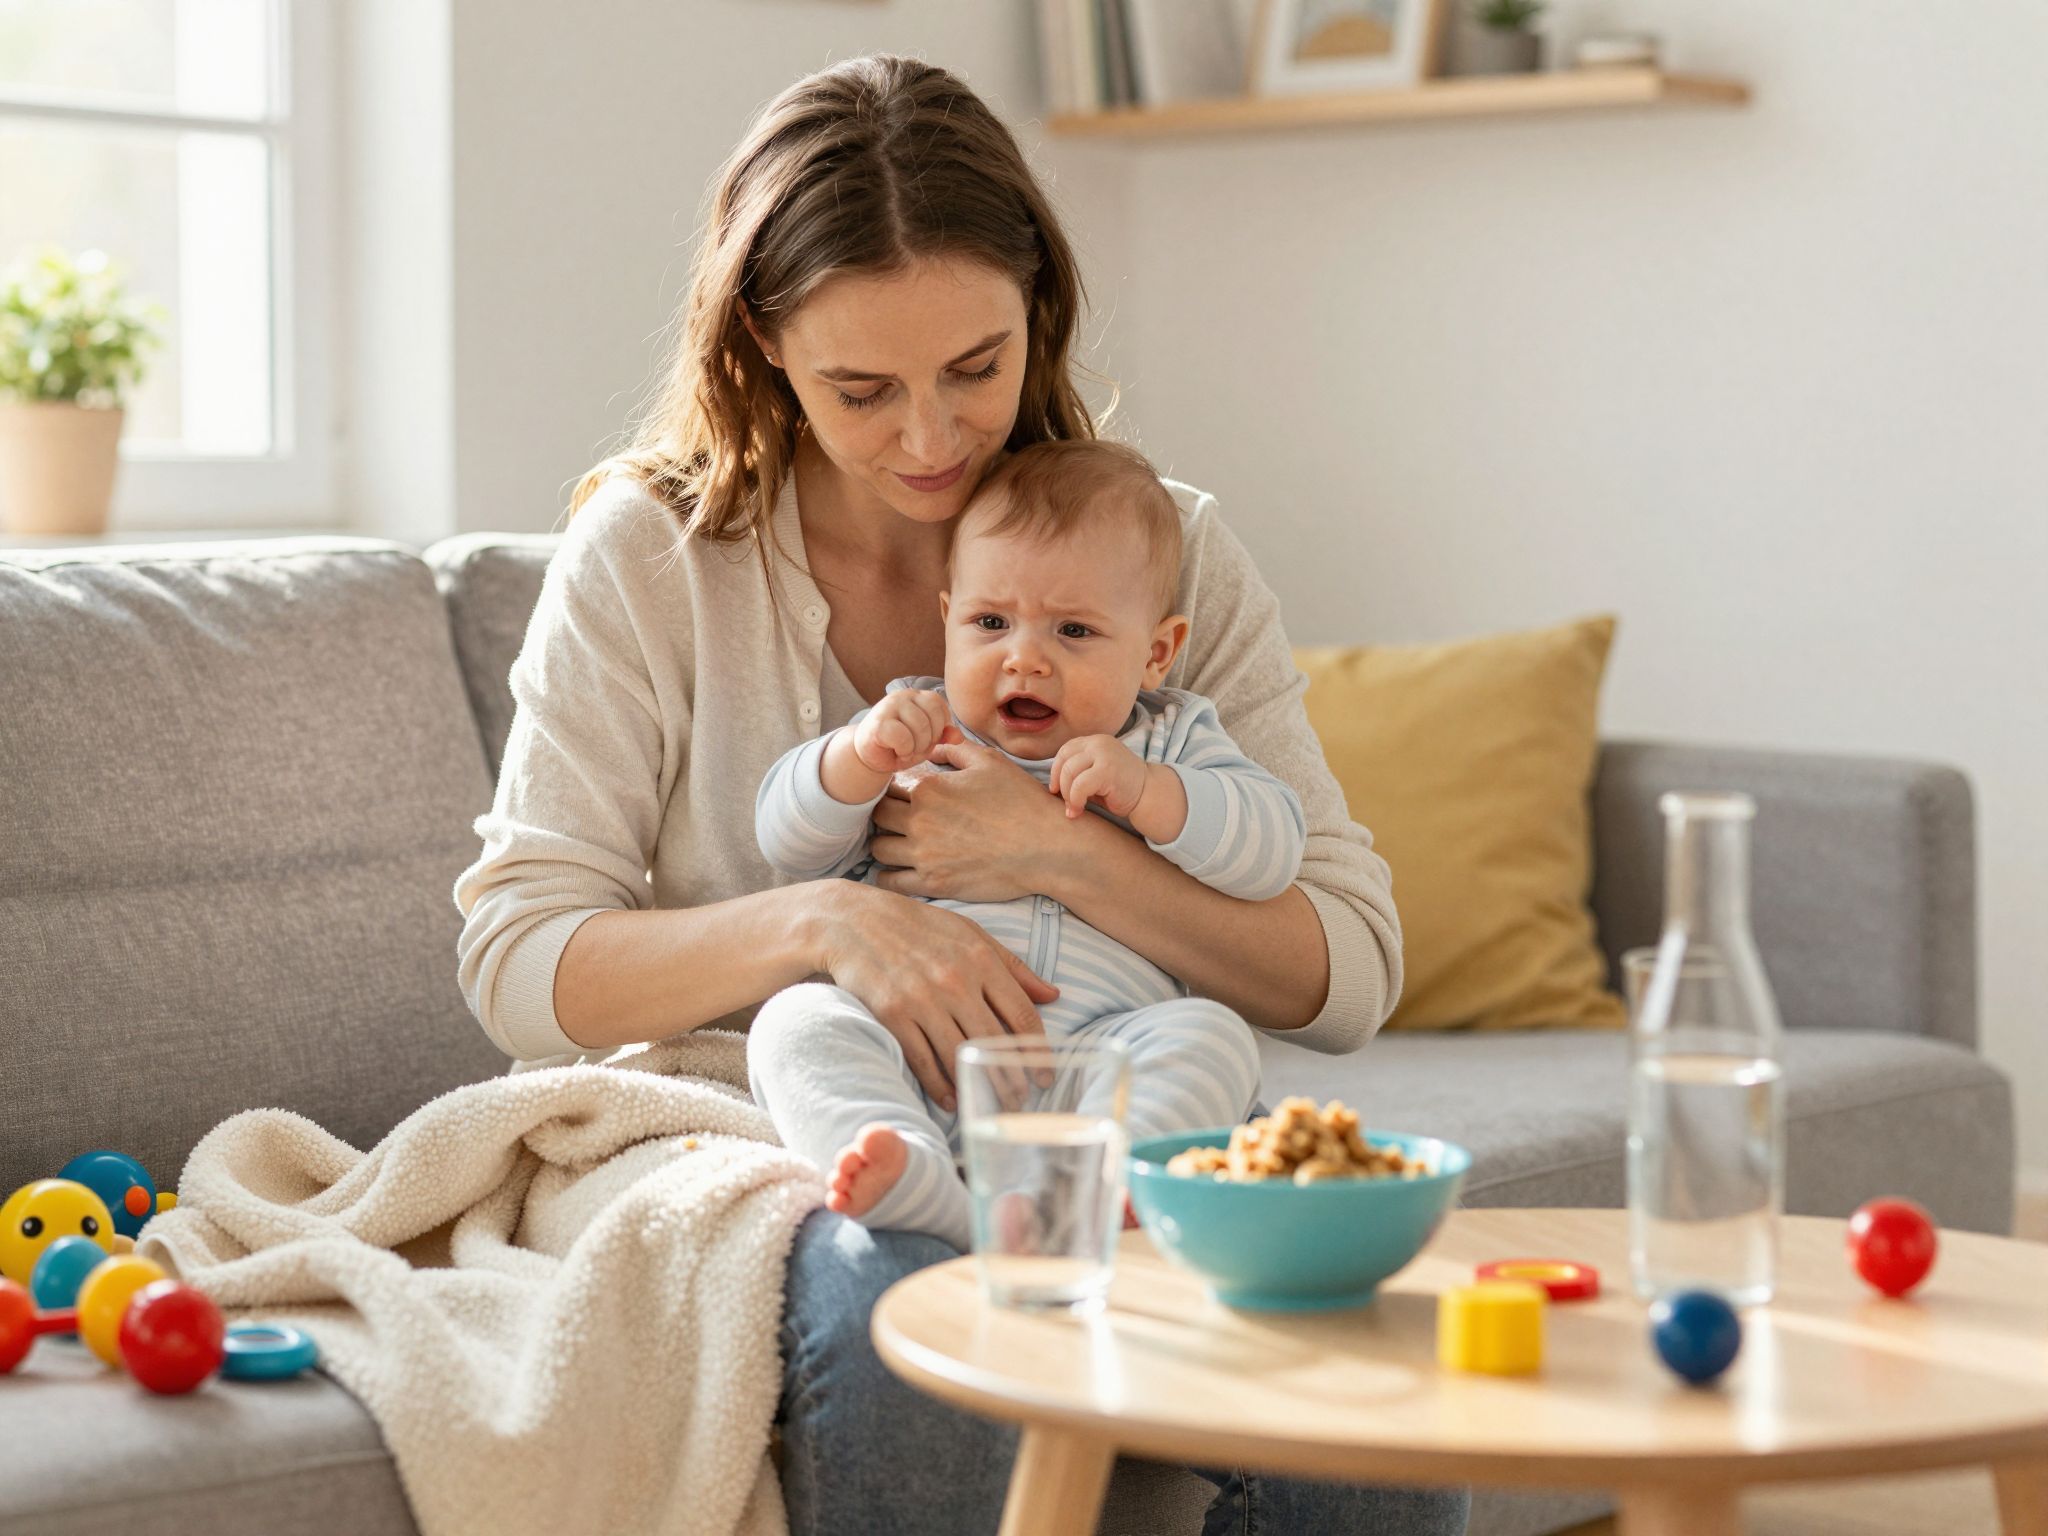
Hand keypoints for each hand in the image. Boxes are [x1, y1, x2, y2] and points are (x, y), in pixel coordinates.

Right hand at [817, 883, 1058, 1109]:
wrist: (855, 921)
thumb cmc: (919, 926)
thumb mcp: (971, 934)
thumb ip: (1013, 967)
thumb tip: (1053, 995)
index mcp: (980, 959)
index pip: (1020, 1014)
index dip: (1036, 1051)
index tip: (1044, 1075)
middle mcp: (955, 981)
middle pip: (993, 1042)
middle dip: (1010, 1078)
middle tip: (1020, 1101)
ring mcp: (922, 1000)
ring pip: (959, 1056)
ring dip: (978, 1087)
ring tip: (990, 1104)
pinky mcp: (892, 1015)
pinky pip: (922, 1060)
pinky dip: (939, 1085)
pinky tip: (951, 1100)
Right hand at [851, 689, 960, 775]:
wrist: (868, 756)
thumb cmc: (898, 746)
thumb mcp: (926, 741)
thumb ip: (943, 735)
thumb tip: (958, 736)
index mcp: (917, 696)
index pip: (940, 706)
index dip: (939, 727)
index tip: (927, 739)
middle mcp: (903, 696)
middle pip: (933, 715)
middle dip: (930, 739)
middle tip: (916, 747)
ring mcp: (889, 706)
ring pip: (920, 726)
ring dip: (916, 747)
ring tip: (906, 750)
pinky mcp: (878, 723)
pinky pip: (903, 737)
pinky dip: (904, 750)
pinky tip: (896, 751)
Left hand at [868, 740, 1073, 903]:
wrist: (1046, 847)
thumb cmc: (1021, 801)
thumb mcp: (990, 763)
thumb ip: (955, 750)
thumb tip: (934, 747)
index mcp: (928, 789)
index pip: (887, 786)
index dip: (890, 788)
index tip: (900, 794)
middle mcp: (919, 821)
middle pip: (876, 817)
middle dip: (883, 814)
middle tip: (896, 818)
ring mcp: (924, 855)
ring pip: (879, 848)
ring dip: (885, 843)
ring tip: (898, 842)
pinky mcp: (934, 884)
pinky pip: (891, 881)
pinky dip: (889, 875)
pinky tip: (899, 869)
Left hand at [1047, 734, 1148, 819]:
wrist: (1149, 795)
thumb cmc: (1120, 788)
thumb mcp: (1095, 773)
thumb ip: (1076, 772)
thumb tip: (1051, 786)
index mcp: (1095, 741)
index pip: (1065, 751)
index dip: (1056, 771)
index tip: (1056, 790)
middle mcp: (1099, 743)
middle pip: (1065, 761)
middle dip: (1061, 786)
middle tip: (1067, 804)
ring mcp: (1104, 754)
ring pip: (1070, 773)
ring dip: (1067, 795)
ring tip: (1074, 808)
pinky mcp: (1107, 770)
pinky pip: (1079, 785)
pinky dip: (1075, 800)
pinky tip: (1079, 810)